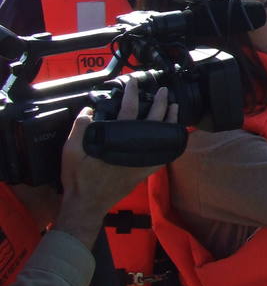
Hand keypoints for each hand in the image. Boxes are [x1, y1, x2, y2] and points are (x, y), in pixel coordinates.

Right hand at [56, 80, 176, 247]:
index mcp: (117, 138)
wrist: (87, 203)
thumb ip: (80, 127)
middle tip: (165, 91)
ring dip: (169, 120)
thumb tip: (90, 110)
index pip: (129, 109)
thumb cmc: (79, 177)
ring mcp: (143, 159)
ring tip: (175, 107)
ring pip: (162, 135)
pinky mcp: (146, 170)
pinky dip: (170, 142)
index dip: (132, 93)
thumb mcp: (71, 150)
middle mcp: (135, 147)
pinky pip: (163, 154)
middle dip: (161, 103)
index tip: (135, 82)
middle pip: (153, 119)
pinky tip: (173, 135)